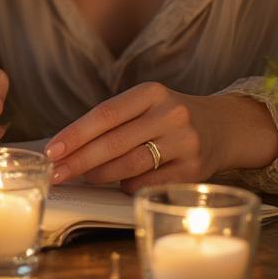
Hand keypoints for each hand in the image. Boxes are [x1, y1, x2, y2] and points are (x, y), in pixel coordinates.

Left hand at [44, 82, 277, 192]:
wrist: (225, 127)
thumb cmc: (169, 118)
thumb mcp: (146, 105)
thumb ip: (114, 121)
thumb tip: (67, 146)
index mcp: (151, 93)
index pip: (105, 114)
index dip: (75, 134)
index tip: (53, 150)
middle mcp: (170, 115)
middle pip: (114, 142)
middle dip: (79, 160)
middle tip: (56, 173)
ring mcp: (184, 143)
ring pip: (130, 164)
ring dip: (100, 174)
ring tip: (83, 177)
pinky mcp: (194, 171)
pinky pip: (150, 183)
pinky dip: (128, 185)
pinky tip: (117, 184)